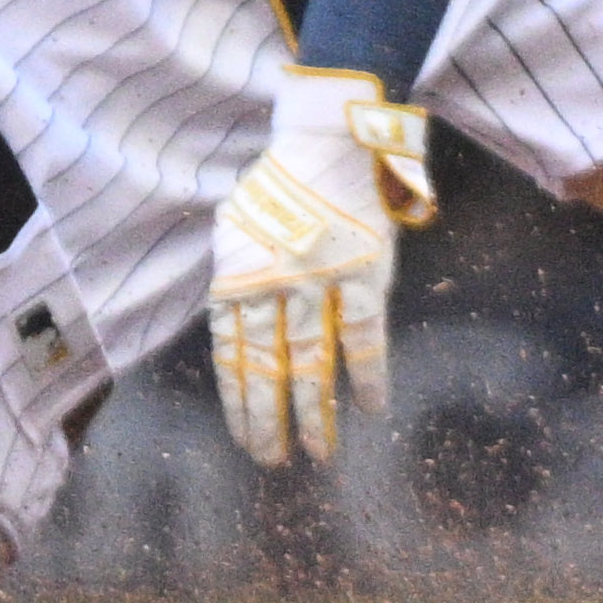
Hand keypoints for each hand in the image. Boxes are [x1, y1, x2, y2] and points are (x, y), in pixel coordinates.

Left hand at [203, 93, 437, 467]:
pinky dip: (369, 372)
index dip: (238, 400)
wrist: (326, 142)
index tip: (245, 439)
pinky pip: (366, 333)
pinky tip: (372, 407)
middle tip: (273, 461)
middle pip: (267, 365)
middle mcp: (270, 282)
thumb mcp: (236, 232)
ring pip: (311, 358)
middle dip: (268, 418)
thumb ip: (235, 281)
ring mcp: (317, 279)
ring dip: (314, 410)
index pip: (231, 354)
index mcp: (236, 275)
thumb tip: (230, 331)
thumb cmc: (278, 189)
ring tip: (316, 451)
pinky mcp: (362, 271)